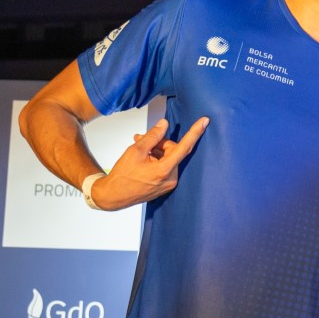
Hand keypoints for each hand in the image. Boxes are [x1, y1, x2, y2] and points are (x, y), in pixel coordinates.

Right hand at [89, 116, 209, 210]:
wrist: (113, 196)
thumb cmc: (122, 175)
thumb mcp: (136, 150)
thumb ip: (152, 136)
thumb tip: (164, 124)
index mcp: (164, 170)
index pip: (184, 147)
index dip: (195, 132)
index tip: (205, 121)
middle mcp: (171, 179)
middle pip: (174, 151)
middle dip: (160, 143)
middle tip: (142, 139)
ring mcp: (169, 184)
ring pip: (170, 158)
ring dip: (157, 151)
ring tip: (141, 150)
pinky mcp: (166, 187)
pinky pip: (167, 167)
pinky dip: (158, 160)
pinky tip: (145, 159)